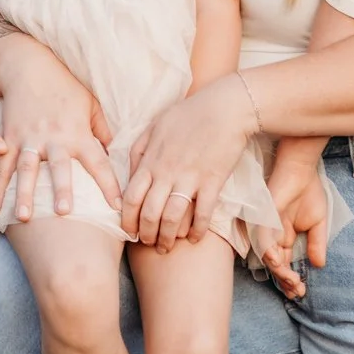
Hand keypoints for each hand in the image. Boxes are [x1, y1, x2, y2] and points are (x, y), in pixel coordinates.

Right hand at [0, 37, 119, 222]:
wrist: (30, 69)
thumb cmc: (66, 88)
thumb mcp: (91, 105)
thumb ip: (102, 131)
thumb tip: (115, 155)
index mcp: (77, 132)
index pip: (98, 162)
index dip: (109, 185)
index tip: (118, 207)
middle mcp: (54, 138)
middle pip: (59, 167)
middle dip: (61, 189)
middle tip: (63, 212)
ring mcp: (29, 139)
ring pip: (26, 169)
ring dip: (24, 194)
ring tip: (23, 217)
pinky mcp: (9, 138)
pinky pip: (2, 167)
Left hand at [121, 75, 253, 252]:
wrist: (226, 107)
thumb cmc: (190, 113)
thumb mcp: (155, 125)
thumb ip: (139, 150)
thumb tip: (129, 174)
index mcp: (151, 160)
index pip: (130, 198)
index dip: (127, 220)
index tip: (128, 231)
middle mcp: (167, 172)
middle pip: (148, 213)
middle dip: (145, 234)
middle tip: (148, 242)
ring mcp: (190, 178)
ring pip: (171, 218)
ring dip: (167, 238)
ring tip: (167, 246)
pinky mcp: (212, 181)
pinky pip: (202, 214)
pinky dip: (197, 230)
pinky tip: (195, 238)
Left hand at [258, 165, 330, 301]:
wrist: (301, 171)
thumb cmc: (308, 192)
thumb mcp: (318, 224)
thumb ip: (317, 244)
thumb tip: (319, 266)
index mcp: (285, 239)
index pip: (285, 265)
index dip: (291, 280)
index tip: (301, 291)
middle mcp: (273, 238)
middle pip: (276, 267)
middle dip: (286, 281)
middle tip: (298, 290)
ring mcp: (267, 230)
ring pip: (268, 258)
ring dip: (280, 272)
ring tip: (293, 281)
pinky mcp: (263, 221)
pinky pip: (262, 241)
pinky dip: (270, 254)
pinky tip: (280, 263)